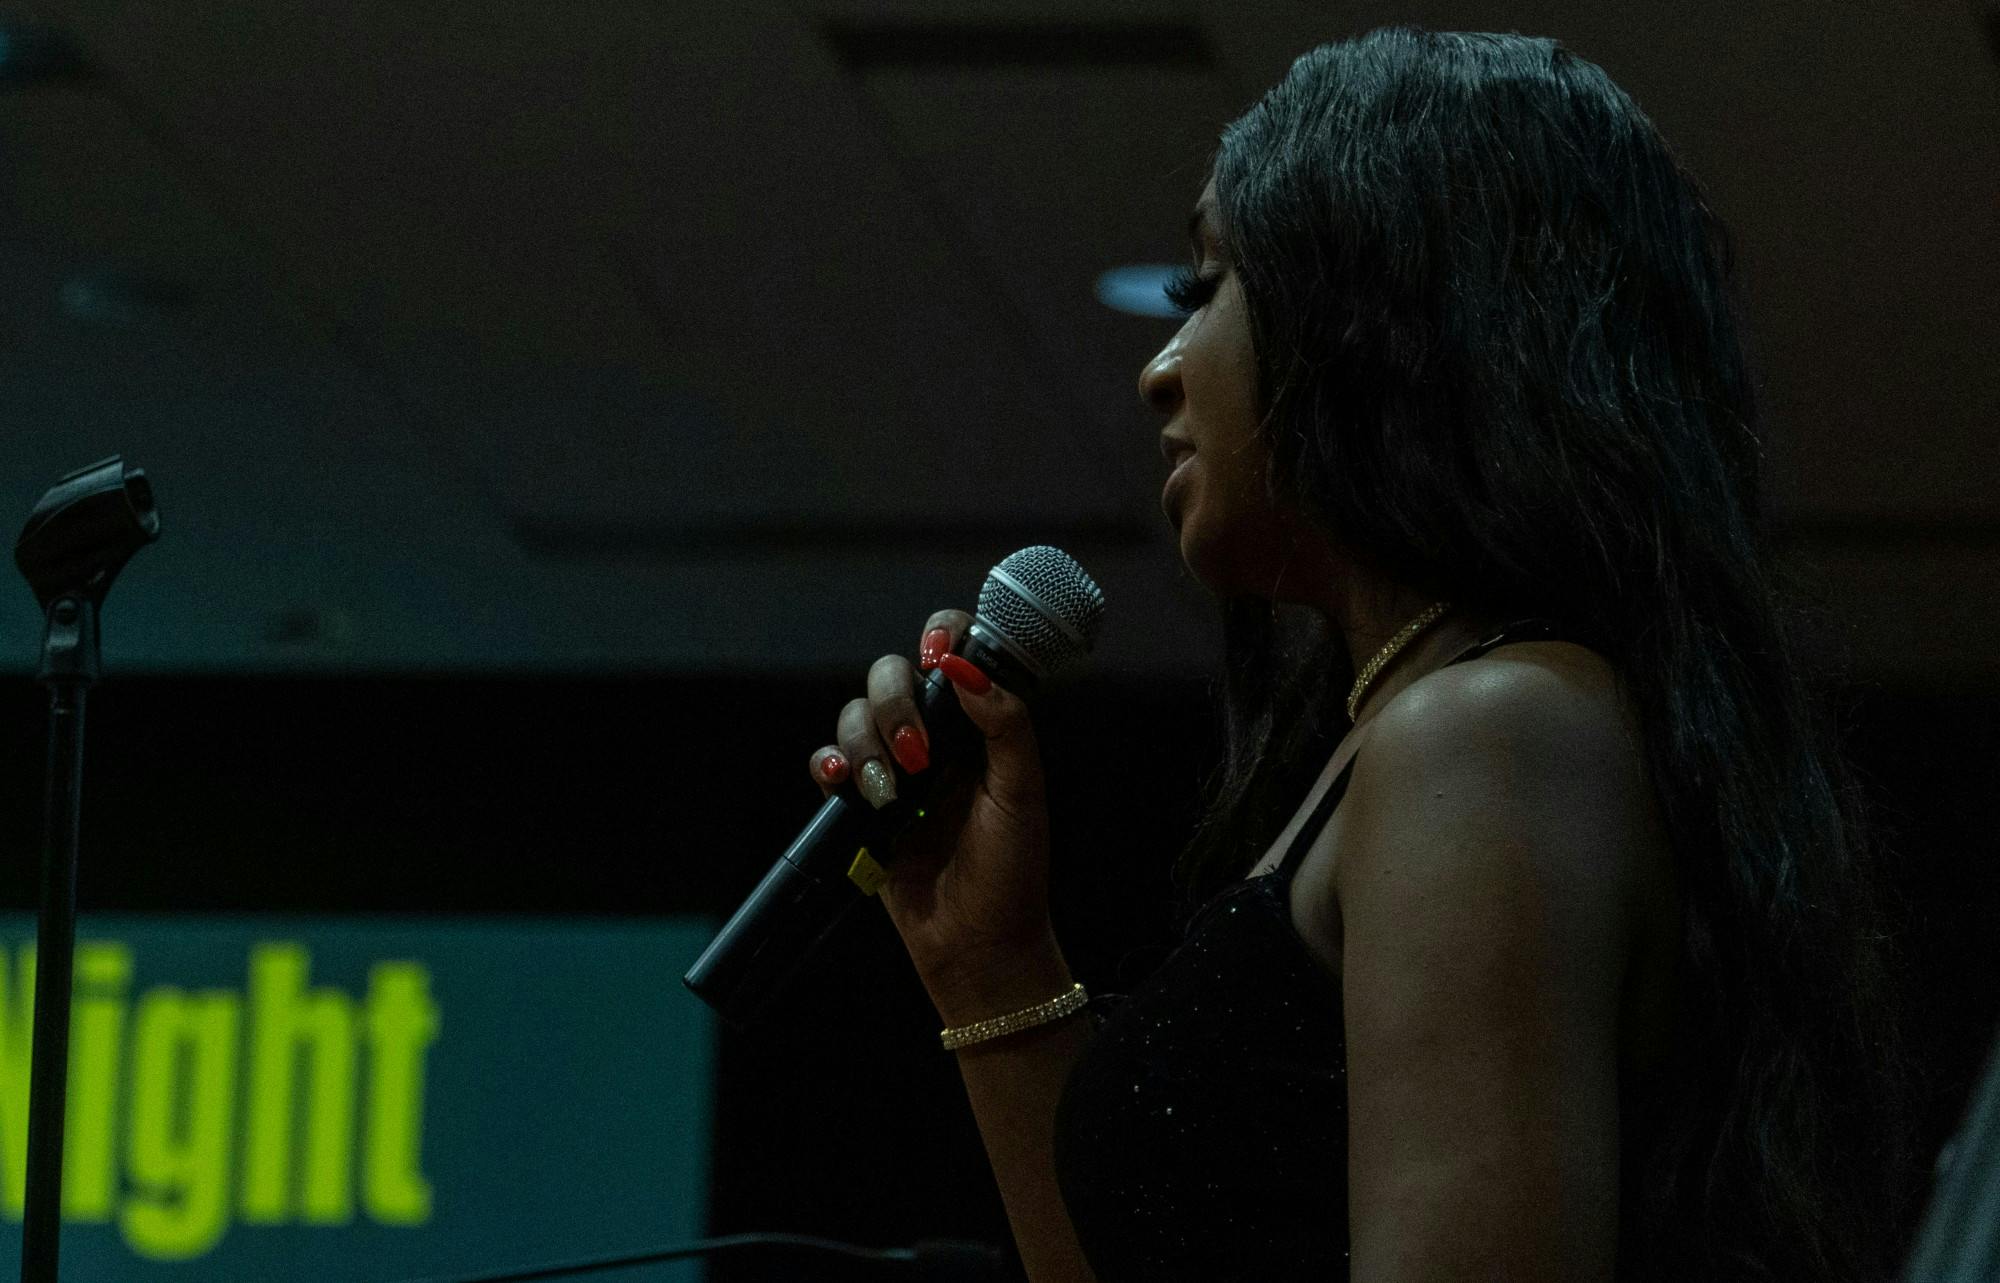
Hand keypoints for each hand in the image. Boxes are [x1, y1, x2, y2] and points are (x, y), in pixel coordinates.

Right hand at [808, 610, 1056, 992]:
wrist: (976, 944)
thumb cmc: (1012, 871)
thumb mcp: (1023, 793)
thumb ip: (1005, 725)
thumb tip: (965, 667)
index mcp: (979, 725)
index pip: (956, 652)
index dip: (940, 636)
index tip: (935, 655)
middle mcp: (936, 737)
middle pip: (892, 676)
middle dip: (893, 705)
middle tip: (916, 756)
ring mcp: (896, 769)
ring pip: (855, 716)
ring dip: (864, 746)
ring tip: (889, 796)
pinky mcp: (860, 805)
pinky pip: (828, 762)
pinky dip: (828, 764)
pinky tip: (843, 786)